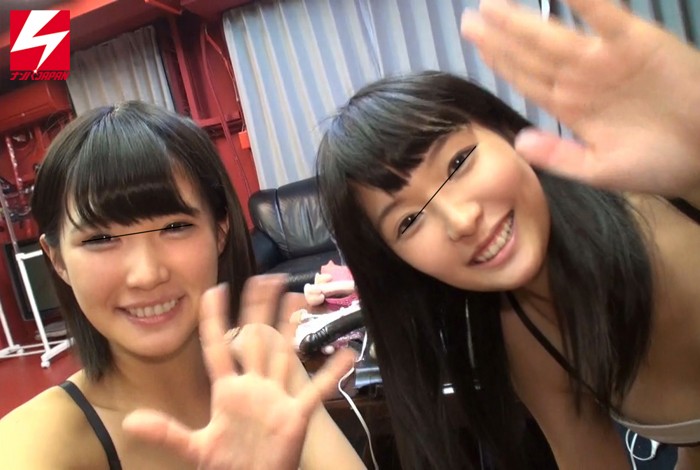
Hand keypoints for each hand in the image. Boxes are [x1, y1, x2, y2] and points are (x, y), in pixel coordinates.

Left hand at [122, 276, 355, 469]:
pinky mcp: (294, 415)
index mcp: (227, 390)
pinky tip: (345, 354)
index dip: (215, 319)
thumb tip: (130, 422)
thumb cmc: (227, 466)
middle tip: (264, 278)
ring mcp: (275, 397)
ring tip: (298, 298)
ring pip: (283, 354)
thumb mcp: (196, 447)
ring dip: (291, 327)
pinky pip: (314, 391)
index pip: (218, 346)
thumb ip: (167, 432)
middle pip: (255, 339)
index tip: (213, 290)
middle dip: (258, 309)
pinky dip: (330, 374)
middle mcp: (252, 386)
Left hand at [461, 0, 699, 201]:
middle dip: (499, 37)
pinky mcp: (637, 44)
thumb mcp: (600, 170)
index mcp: (569, 106)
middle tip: (469, 20)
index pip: (526, 79)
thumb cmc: (656, 164)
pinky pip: (605, 18)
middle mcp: (581, 79)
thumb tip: (519, 142)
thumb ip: (559, 157)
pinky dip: (584, 3)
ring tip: (491, 6)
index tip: (475, 44)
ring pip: (556, 37)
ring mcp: (606, 59)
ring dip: (523, 21)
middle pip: (531, 54)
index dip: (499, 61)